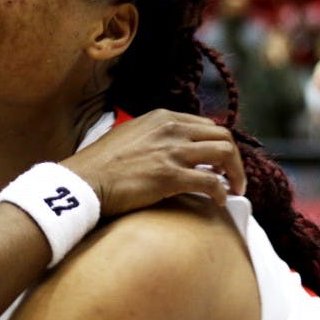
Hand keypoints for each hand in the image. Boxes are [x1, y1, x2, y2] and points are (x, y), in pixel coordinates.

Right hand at [62, 108, 244, 215]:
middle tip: (233, 177)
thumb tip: (168, 149)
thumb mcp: (128, 135)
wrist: (83, 181)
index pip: (207, 125)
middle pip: (223, 137)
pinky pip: (212, 182)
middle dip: (234, 158)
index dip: (218, 145)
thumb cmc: (100, 164)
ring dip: (235, 173)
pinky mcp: (171, 176)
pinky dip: (222, 192)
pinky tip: (219, 201)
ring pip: (225, 154)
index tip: (219, 162)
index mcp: (162, 118)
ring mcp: (172, 152)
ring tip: (233, 189)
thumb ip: (153, 136)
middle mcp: (171, 129)